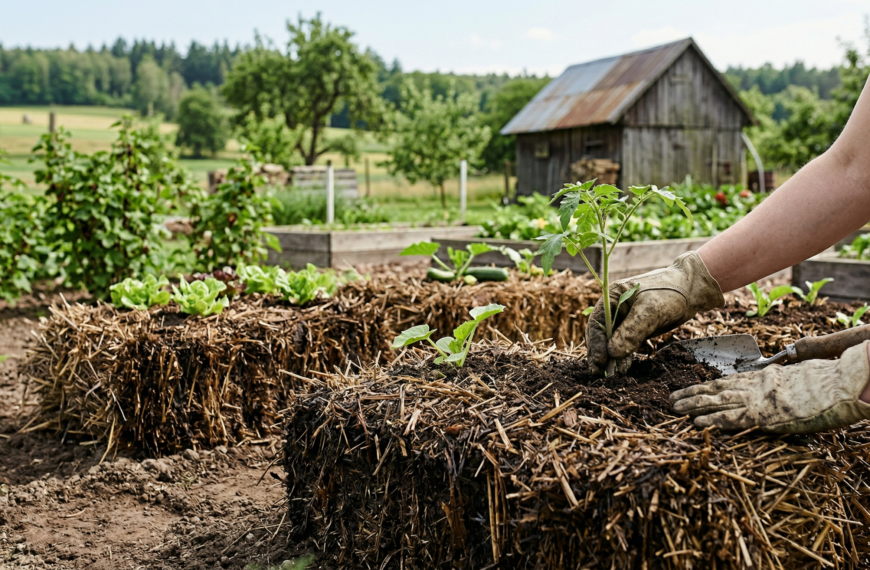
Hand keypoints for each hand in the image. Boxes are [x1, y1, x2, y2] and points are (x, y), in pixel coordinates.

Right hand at [585, 252, 723, 373]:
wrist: (691, 290)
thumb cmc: (670, 292)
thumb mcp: (650, 311)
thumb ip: (631, 331)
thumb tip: (613, 353)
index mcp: (611, 297)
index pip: (596, 323)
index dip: (596, 343)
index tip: (599, 361)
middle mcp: (613, 309)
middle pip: (601, 334)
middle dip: (600, 354)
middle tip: (599, 373)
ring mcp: (624, 320)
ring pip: (611, 342)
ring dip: (610, 358)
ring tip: (610, 375)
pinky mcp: (635, 329)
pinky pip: (624, 345)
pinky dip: (622, 357)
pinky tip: (623, 368)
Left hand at [670, 341, 869, 433]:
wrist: (843, 384)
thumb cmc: (831, 381)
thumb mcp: (805, 373)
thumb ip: (787, 378)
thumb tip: (785, 381)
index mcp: (767, 376)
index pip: (731, 381)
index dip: (709, 386)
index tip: (694, 388)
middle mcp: (757, 384)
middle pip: (717, 389)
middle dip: (692, 394)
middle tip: (672, 398)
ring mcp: (758, 398)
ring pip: (716, 400)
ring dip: (692, 404)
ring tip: (673, 407)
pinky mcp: (763, 414)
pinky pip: (731, 418)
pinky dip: (711, 420)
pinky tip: (695, 422)